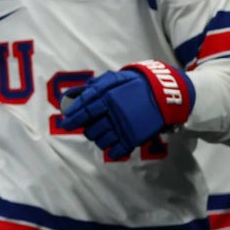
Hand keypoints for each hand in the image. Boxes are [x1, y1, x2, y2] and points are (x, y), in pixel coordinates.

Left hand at [58, 60, 194, 158]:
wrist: (164, 93)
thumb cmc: (136, 84)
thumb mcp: (115, 78)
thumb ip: (95, 85)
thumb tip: (76, 92)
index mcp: (106, 98)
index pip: (83, 110)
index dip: (72, 119)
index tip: (66, 124)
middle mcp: (112, 114)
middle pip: (90, 130)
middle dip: (87, 129)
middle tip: (90, 127)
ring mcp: (123, 127)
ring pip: (101, 141)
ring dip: (98, 139)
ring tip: (102, 135)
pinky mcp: (134, 138)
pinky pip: (117, 151)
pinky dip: (113, 151)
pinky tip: (113, 147)